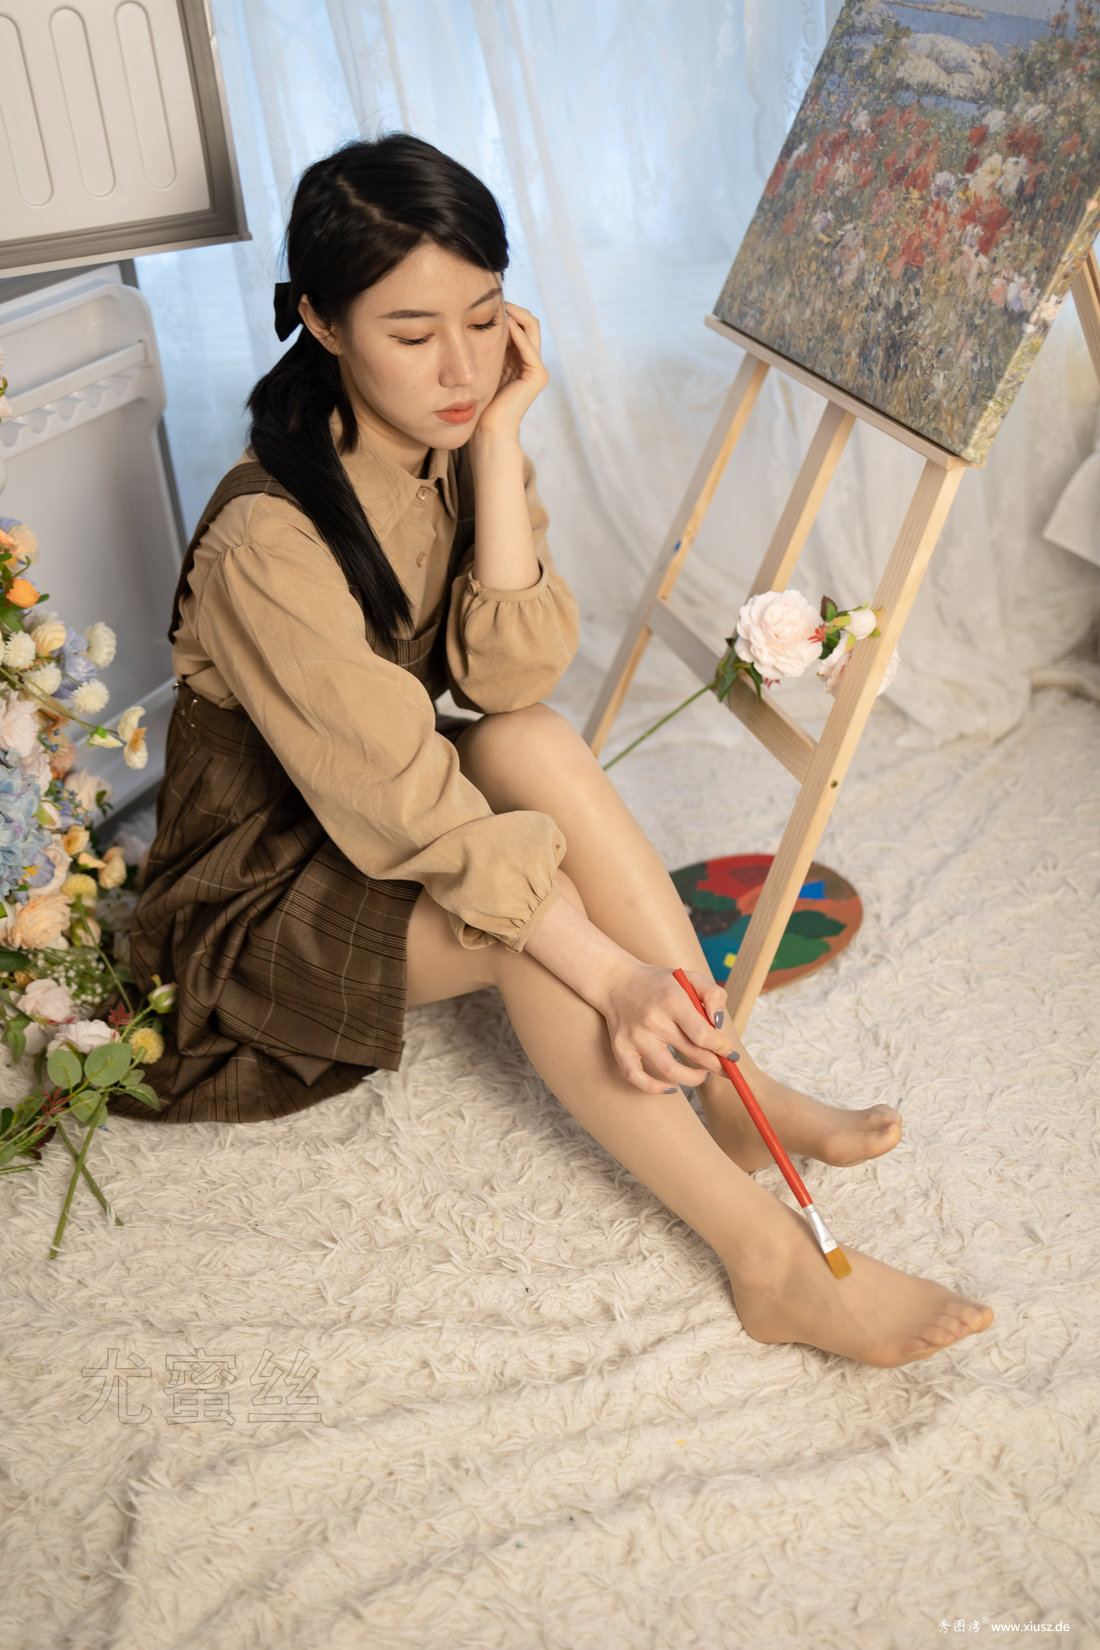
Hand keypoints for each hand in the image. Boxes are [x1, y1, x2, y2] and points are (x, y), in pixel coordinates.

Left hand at [474, 302, 548, 440]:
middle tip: (492, 298)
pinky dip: (517, 333)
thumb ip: (483, 345)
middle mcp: (530, 359)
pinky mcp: (537, 375)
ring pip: (531, 326)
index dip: (505, 309)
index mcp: (518, 356)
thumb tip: (470, 317)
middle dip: (511, 307)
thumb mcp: (481, 365)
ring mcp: (537, 367)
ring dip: (515, 313)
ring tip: (497, 306)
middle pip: (528, 320)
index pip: (518, 322)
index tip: (484, 300)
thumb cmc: (479, 401)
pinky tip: (502, 324)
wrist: (488, 429)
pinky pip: (528, 346)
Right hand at [598, 962, 733, 1095]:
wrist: (615, 980)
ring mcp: (635, 1036)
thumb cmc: (658, 983)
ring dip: (693, 1079)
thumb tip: (720, 1025)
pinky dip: (655, 1088)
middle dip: (716, 1065)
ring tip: (703, 1075)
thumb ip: (713, 995)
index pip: (703, 1034)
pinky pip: (636, 1077)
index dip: (723, 1049)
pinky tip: (670, 1088)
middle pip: (692, 1053)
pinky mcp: (620, 1048)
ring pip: (670, 1071)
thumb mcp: (689, 977)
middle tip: (726, 1068)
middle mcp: (652, 1019)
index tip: (732, 1055)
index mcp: (671, 1000)